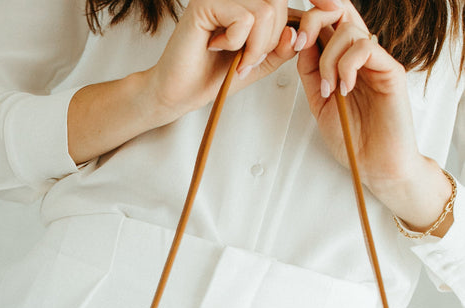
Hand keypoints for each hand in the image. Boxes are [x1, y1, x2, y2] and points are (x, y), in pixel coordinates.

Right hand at [146, 0, 297, 121]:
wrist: (178, 93)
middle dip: (271, 41)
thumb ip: (281, 46)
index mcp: (248, 1)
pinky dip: (237, 42)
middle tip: (247, 62)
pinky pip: (245, 18)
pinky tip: (215, 48)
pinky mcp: (206, 4)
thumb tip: (297, 30)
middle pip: (279, 4)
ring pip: (266, 11)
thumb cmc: (212, 76)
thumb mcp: (257, 63)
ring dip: (255, 45)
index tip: (335, 6)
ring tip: (234, 61)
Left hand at [294, 0, 453, 231]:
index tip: (291, 34)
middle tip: (300, 43)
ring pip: (349, 30)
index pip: (330, 20)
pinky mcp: (391, 70)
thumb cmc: (350, 137)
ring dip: (328, 59)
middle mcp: (361, 55)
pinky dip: (347, 66)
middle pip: (340, 11)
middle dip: (315, 20)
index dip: (312, 15)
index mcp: (343, 59)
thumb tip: (299, 44)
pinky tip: (343, 90)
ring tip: (328, 90)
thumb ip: (310, 74)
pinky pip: (365, 48)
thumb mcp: (318, 103)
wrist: (375, 164)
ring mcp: (377, 60)